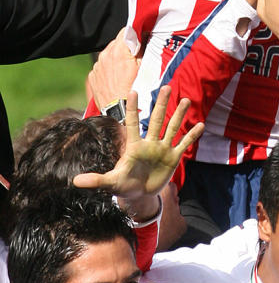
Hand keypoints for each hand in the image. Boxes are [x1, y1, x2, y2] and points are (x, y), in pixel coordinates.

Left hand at [73, 87, 202, 198]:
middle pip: (157, 120)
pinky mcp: (173, 158)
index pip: (133, 123)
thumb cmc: (123, 185)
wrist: (140, 195)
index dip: (133, 109)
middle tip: (166, 87)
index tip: (134, 91)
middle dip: (161, 104)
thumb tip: (75, 182)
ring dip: (178, 115)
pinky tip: (200, 125)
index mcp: (134, 146)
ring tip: (186, 100)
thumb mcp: (110, 183)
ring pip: (171, 128)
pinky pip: (183, 144)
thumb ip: (95, 181)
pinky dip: (191, 136)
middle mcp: (150, 144)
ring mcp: (162, 149)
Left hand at [86, 31, 138, 112]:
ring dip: (115, 59)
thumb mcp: (145, 67)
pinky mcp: (92, 76)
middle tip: (134, 60)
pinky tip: (115, 80)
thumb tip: (143, 39)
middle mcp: (104, 55)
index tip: (140, 40)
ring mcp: (97, 66)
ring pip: (108, 55)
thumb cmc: (136, 90)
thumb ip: (142, 50)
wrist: (120, 112)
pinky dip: (108, 70)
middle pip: (117, 43)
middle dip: (125, 48)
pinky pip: (101, 67)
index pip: (126, 31)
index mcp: (119, 50)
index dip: (135, 34)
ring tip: (124, 73)